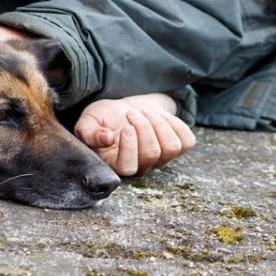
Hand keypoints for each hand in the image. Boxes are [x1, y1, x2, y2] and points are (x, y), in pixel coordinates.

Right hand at [74, 93, 195, 175]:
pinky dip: (176, 124)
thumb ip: (89, 132)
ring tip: (145, 111)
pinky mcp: (177, 148)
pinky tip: (160, 116)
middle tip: (132, 112)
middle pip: (151, 154)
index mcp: (116, 164)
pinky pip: (187, 141)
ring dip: (159, 123)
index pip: (127, 167)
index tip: (125, 126)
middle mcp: (141, 167)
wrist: (126, 108)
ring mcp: (161, 160)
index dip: (129, 146)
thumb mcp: (89, 120)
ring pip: (171, 147)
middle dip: (143, 126)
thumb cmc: (103, 118)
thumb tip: (106, 139)